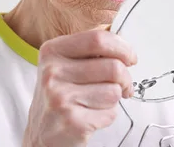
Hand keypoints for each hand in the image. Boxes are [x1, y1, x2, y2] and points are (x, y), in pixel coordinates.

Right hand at [22, 30, 136, 146]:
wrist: (43, 134)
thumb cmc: (60, 96)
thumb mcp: (65, 64)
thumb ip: (90, 51)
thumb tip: (123, 47)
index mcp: (52, 51)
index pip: (98, 39)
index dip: (122, 48)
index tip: (130, 58)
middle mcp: (53, 72)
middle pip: (113, 67)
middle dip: (126, 78)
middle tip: (124, 85)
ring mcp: (60, 97)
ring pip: (114, 91)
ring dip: (115, 98)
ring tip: (99, 102)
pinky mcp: (72, 121)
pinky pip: (110, 113)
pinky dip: (108, 115)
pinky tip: (92, 115)